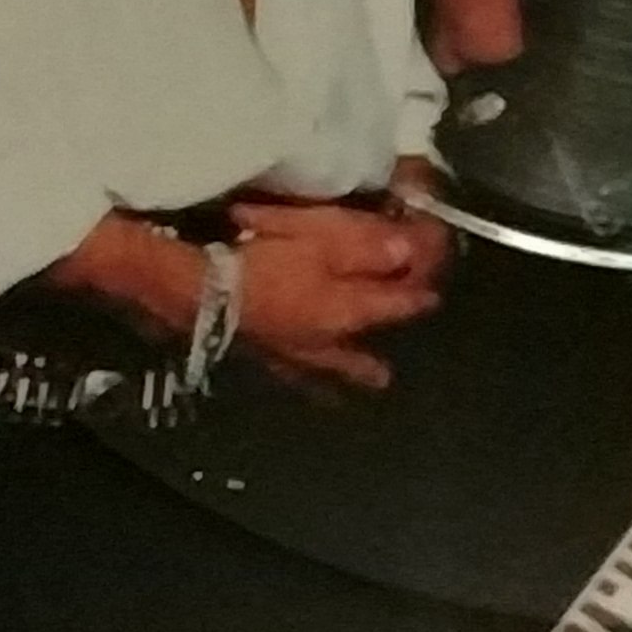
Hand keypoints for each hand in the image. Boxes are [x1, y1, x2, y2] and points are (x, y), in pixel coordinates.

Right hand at [224, 202, 441, 390]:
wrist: (200, 290)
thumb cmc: (266, 258)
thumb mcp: (324, 239)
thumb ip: (369, 247)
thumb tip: (408, 250)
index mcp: (346, 311)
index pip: (393, 305)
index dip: (415, 298)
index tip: (431, 298)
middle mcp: (324, 343)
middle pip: (357, 359)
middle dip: (372, 365)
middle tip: (386, 376)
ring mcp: (289, 356)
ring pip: (324, 375)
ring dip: (341, 380)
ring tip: (347, 392)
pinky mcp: (255, 357)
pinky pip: (288, 376)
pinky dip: (301, 382)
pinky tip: (298, 384)